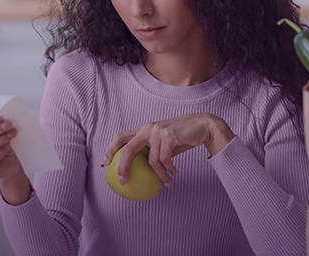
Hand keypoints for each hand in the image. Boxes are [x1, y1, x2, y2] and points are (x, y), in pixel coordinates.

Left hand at [102, 113, 233, 188]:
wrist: (203, 126)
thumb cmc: (183, 137)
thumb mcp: (164, 143)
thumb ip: (152, 151)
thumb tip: (141, 170)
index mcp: (145, 128)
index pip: (121, 137)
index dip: (111, 149)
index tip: (105, 163)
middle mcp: (149, 128)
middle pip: (128, 148)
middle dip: (123, 166)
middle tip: (124, 181)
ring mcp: (158, 131)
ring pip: (152, 161)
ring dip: (160, 175)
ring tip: (167, 182)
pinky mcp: (168, 136)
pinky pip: (164, 160)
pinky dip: (169, 170)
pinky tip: (174, 173)